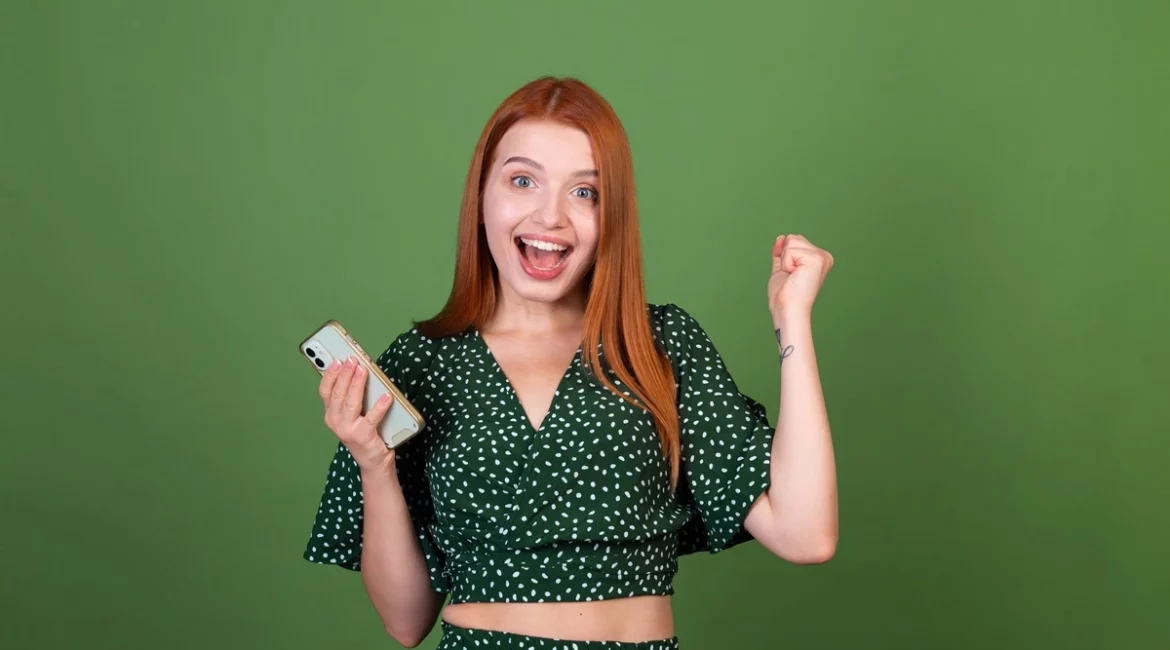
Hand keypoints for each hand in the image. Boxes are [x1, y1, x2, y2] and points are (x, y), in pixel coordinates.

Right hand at [319, 356, 395, 471]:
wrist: (373, 461)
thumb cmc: (364, 433)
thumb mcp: (352, 414)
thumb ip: (351, 396)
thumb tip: (359, 372)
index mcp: (331, 414)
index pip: (325, 391)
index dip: (330, 374)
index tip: (337, 360)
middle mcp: (335, 422)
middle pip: (338, 394)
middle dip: (344, 374)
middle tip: (352, 360)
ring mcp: (348, 430)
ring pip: (351, 403)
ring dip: (356, 385)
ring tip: (363, 370)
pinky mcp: (364, 436)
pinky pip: (372, 418)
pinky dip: (380, 406)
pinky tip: (386, 395)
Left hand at [769, 234, 834, 315]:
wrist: (787, 309)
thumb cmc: (785, 294)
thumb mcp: (782, 268)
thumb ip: (783, 252)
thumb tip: (782, 237)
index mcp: (819, 258)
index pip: (794, 240)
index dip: (785, 256)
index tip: (791, 274)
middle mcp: (824, 256)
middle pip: (793, 238)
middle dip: (785, 257)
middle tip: (791, 276)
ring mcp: (821, 257)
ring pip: (791, 241)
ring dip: (785, 261)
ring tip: (793, 276)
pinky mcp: (816, 259)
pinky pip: (790, 250)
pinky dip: (786, 264)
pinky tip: (794, 276)